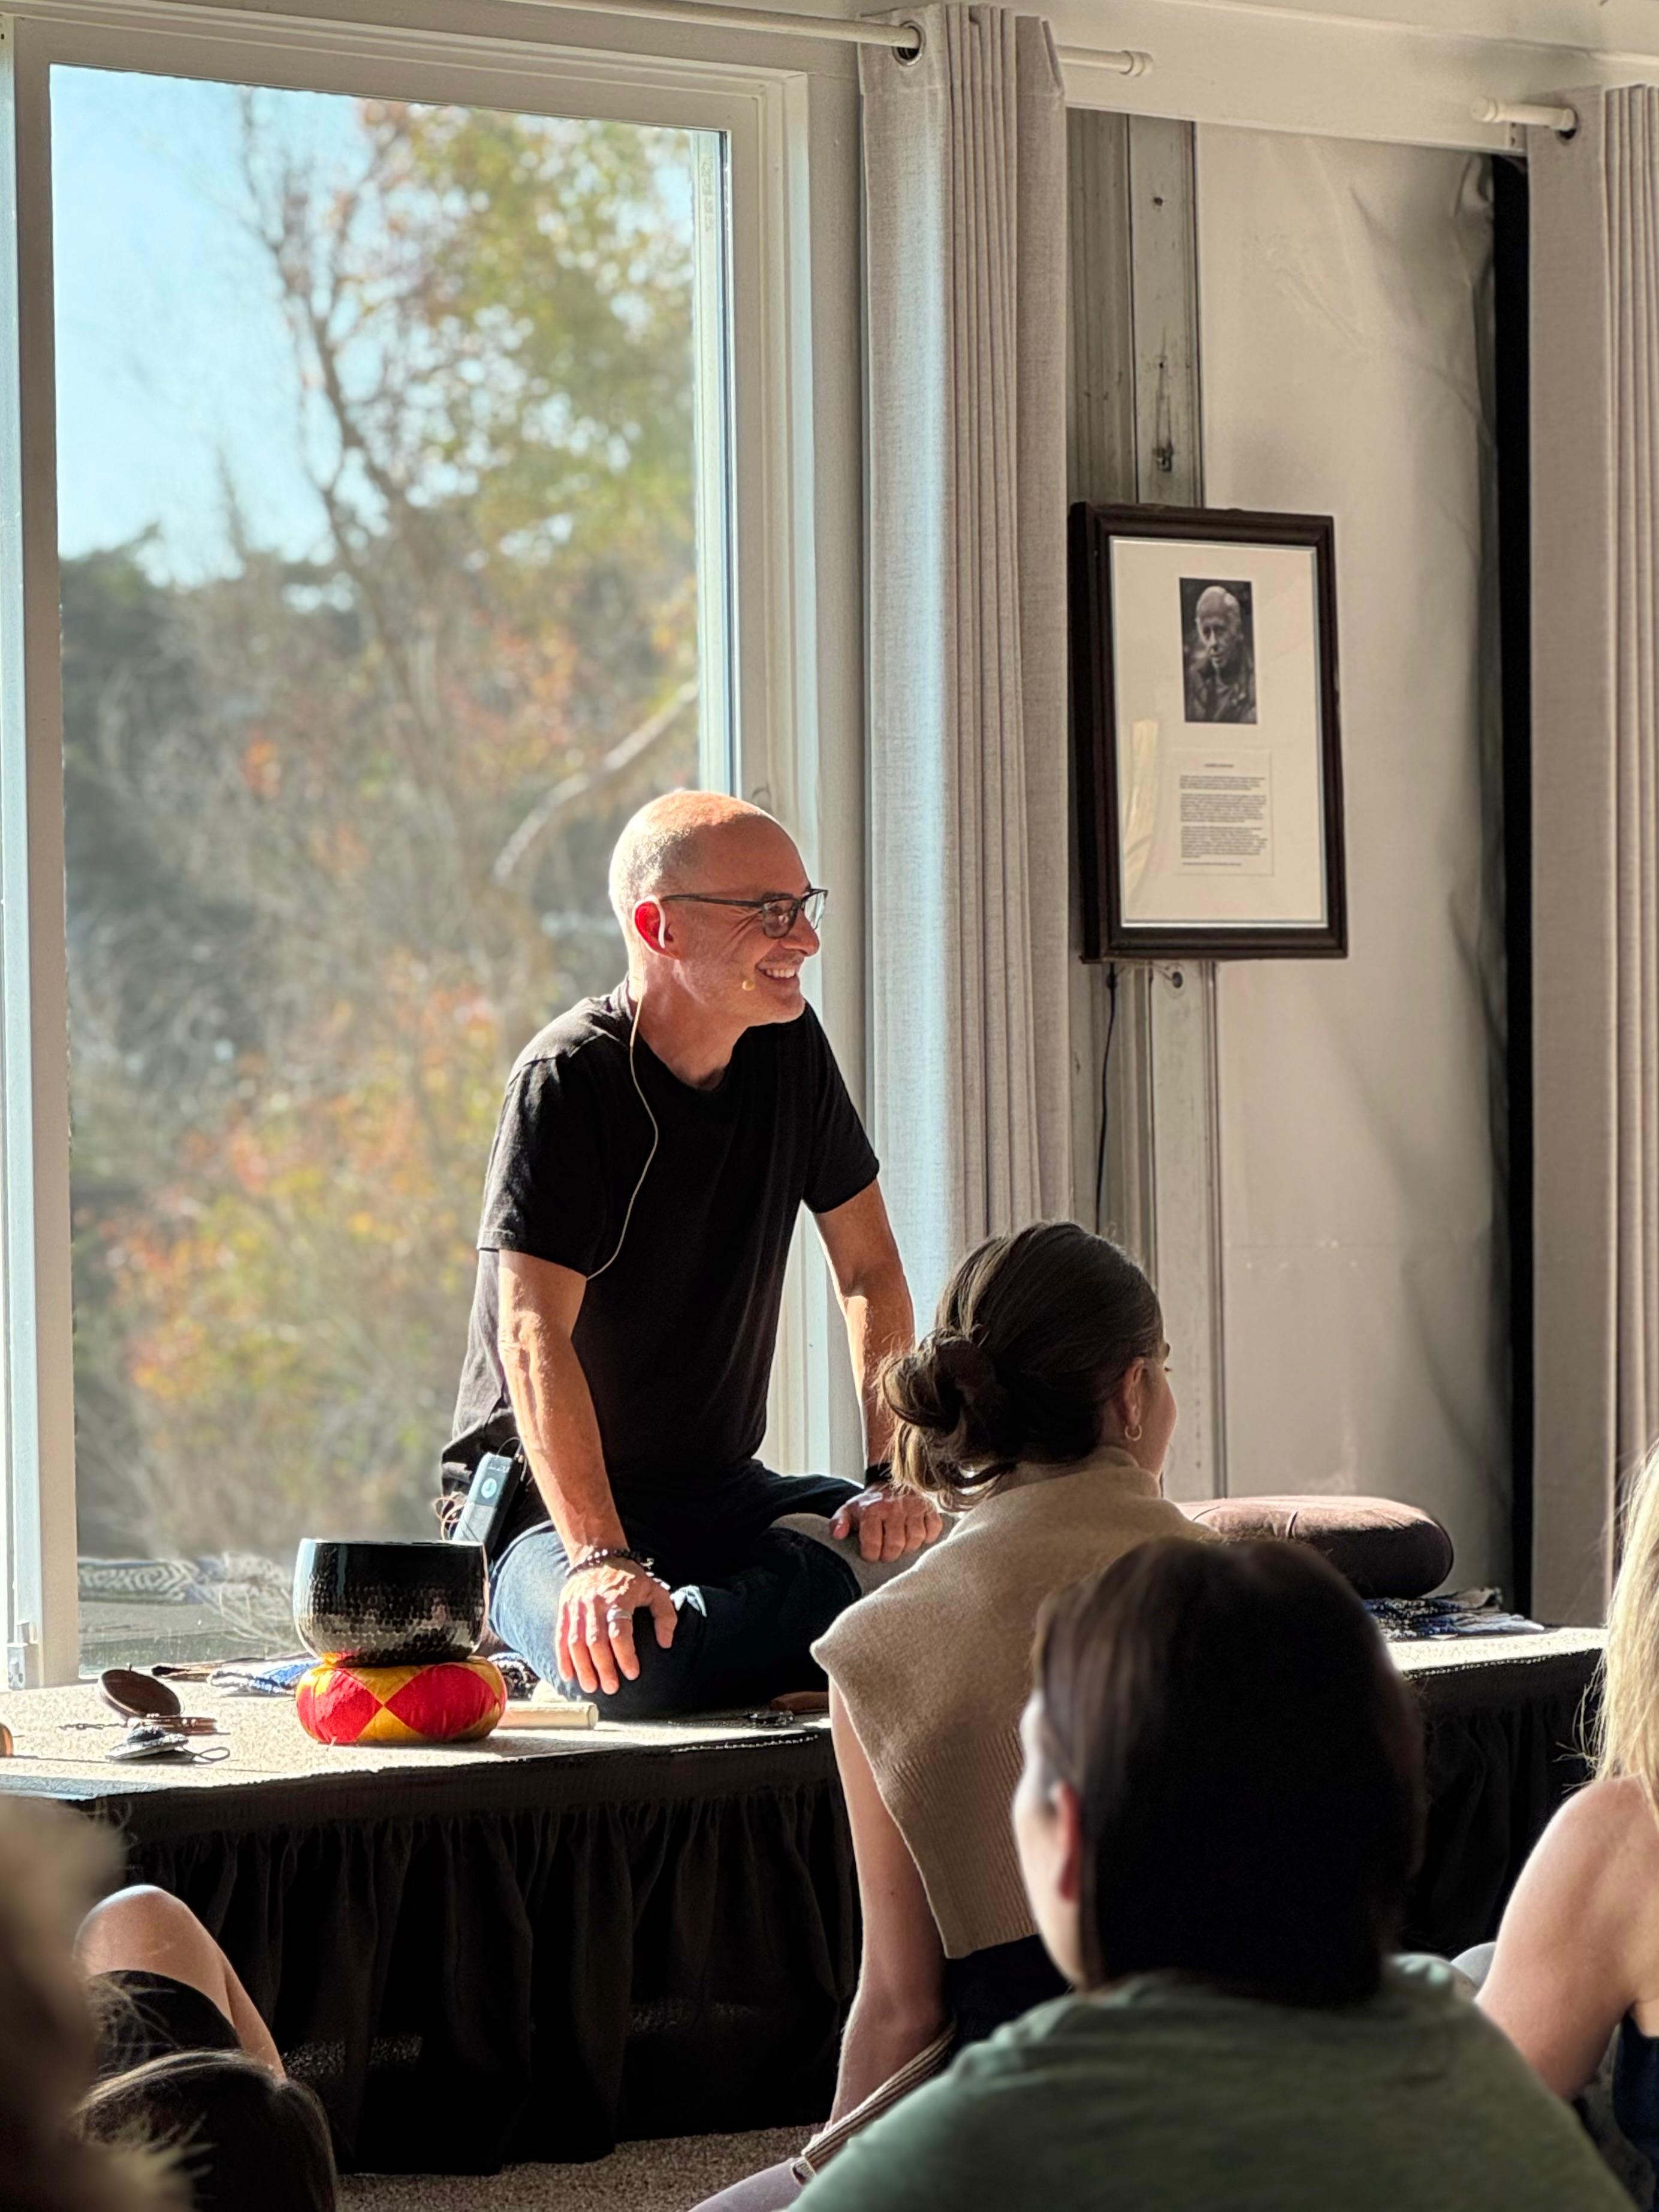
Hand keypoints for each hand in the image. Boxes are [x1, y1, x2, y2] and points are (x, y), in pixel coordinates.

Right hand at [556, 1560, 676, 1696]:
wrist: (597, 1555)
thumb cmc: (630, 1578)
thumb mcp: (654, 1589)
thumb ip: (665, 1616)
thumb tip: (665, 1643)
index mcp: (618, 1598)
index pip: (620, 1631)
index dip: (625, 1655)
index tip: (633, 1673)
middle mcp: (594, 1603)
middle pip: (596, 1641)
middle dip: (603, 1668)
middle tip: (611, 1688)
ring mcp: (576, 1606)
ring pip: (576, 1642)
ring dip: (582, 1667)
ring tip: (591, 1687)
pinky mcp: (564, 1609)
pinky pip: (561, 1637)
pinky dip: (563, 1658)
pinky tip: (568, 1675)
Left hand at [829, 1485, 943, 1563]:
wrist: (889, 1480)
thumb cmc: (870, 1503)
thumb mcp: (849, 1509)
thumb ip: (839, 1522)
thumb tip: (838, 1535)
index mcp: (872, 1510)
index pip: (872, 1545)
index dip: (871, 1555)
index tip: (871, 1553)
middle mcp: (893, 1508)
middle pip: (896, 1545)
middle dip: (889, 1555)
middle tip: (886, 1552)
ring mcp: (913, 1507)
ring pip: (916, 1539)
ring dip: (908, 1547)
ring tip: (901, 1543)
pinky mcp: (929, 1507)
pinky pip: (934, 1529)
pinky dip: (928, 1536)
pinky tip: (917, 1534)